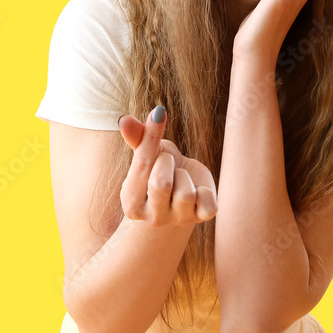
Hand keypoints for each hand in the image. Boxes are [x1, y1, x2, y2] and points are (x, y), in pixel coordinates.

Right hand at [117, 105, 217, 226]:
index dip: (151, 136)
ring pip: (185, 193)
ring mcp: (177, 220)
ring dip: (186, 176)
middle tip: (168, 164)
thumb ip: (137, 138)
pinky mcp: (201, 219)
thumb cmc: (159, 169)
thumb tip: (124, 119)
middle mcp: (152, 217)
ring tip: (181, 178)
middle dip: (168, 163)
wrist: (180, 194)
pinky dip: (206, 190)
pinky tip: (198, 190)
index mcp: (131, 203)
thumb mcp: (148, 154)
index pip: (141, 166)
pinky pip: (208, 202)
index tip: (159, 112)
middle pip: (161, 183)